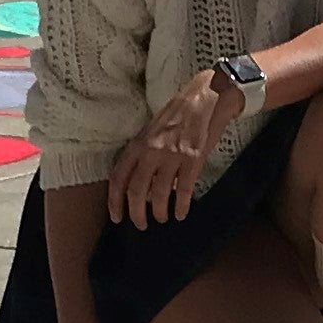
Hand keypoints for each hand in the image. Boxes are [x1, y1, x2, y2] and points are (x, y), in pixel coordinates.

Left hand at [110, 68, 243, 228]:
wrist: (207, 97)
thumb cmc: (179, 113)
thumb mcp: (152, 129)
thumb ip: (143, 152)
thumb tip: (140, 181)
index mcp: (139, 143)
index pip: (119, 177)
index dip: (115, 201)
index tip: (117, 217)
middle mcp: (151, 150)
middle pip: (136, 191)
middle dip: (137, 213)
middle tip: (141, 224)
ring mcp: (172, 155)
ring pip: (158, 194)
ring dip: (159, 212)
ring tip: (162, 218)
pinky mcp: (193, 159)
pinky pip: (183, 190)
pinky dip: (180, 206)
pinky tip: (180, 214)